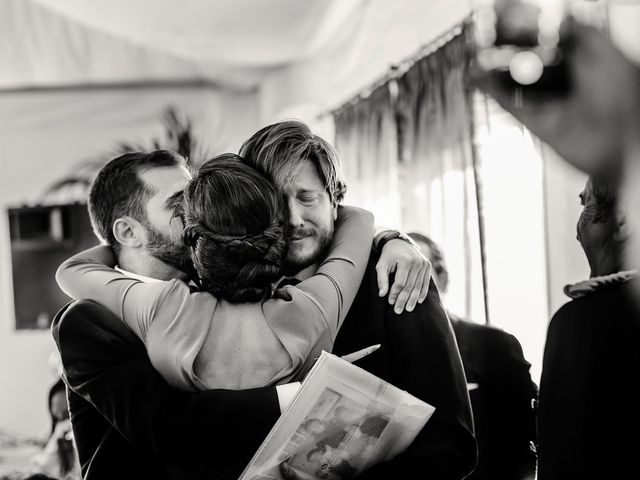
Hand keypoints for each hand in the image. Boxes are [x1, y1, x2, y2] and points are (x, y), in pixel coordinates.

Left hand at [376, 239, 430, 313]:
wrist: (399, 243)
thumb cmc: (388, 256)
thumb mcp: (381, 265)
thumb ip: (381, 279)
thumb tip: (382, 295)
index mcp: (405, 260)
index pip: (400, 282)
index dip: (395, 294)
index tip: (390, 302)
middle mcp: (417, 261)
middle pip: (410, 286)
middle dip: (403, 300)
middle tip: (398, 311)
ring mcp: (424, 263)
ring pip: (418, 286)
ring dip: (413, 299)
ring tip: (408, 309)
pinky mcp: (428, 265)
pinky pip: (425, 283)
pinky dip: (422, 293)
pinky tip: (418, 301)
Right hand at [469, 19, 639, 180]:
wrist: (626, 139)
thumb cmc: (624, 96)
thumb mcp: (599, 49)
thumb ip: (572, 29)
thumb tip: (548, 15)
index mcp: (584, 57)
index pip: (545, 35)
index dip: (523, 24)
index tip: (501, 13)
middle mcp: (566, 79)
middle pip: (526, 58)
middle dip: (503, 46)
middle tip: (483, 34)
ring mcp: (552, 102)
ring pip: (516, 82)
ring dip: (493, 69)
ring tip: (474, 56)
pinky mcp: (540, 124)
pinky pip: (511, 105)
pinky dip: (493, 92)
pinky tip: (479, 78)